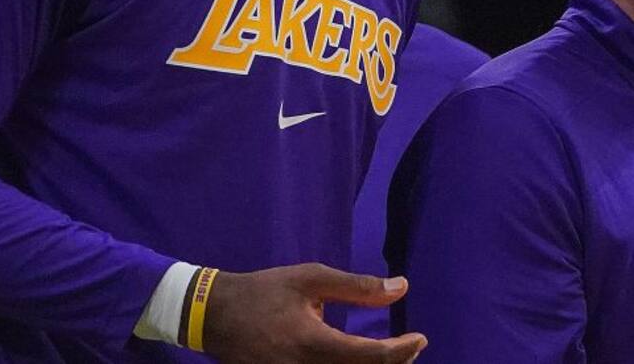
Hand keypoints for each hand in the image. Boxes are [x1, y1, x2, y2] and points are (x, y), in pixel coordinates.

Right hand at [202, 263, 426, 362]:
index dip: (401, 351)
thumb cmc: (266, 292)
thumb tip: (401, 287)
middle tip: (411, 347)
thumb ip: (357, 286)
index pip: (369, 356)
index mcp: (312, 342)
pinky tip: (361, 360)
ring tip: (392, 355)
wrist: (214, 316)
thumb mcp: (311, 278)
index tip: (420, 338)